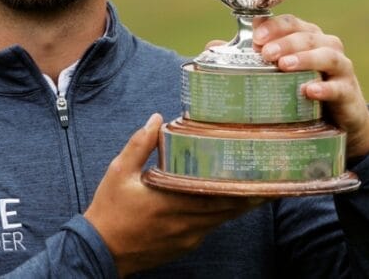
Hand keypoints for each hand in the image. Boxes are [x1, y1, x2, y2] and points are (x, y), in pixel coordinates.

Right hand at [84, 114, 267, 275]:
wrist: (100, 250)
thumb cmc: (109, 210)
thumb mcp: (118, 172)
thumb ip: (139, 145)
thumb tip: (156, 119)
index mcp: (171, 201)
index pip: (216, 195)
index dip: (240, 186)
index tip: (258, 174)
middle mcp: (185, 222)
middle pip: (227, 210)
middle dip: (249, 196)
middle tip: (268, 181)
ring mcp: (186, 237)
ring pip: (220, 220)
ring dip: (237, 207)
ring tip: (255, 191)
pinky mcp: (183, 246)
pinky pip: (208, 229)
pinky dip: (219, 217)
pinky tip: (224, 206)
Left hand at [242, 14, 368, 158]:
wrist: (340, 120)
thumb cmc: (302, 88)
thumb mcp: (277, 72)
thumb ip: (248, 59)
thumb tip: (211, 47)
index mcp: (307, 37)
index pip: (291, 22)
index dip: (273, 26)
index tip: (255, 37)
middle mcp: (326, 46)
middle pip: (307, 35)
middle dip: (285, 42)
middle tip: (266, 53)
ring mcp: (341, 68)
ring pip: (327, 55)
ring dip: (305, 58)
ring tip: (284, 65)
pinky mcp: (348, 92)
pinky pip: (339, 87)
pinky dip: (325, 88)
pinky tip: (309, 91)